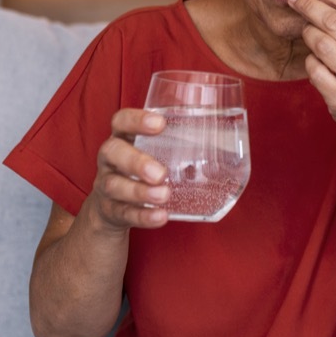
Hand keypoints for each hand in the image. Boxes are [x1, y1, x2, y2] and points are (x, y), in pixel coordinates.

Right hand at [85, 109, 170, 233]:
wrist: (112, 207)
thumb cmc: (142, 169)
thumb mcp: (153, 151)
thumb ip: (177, 142)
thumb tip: (228, 134)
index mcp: (122, 138)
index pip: (121, 120)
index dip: (136, 120)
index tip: (160, 123)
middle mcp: (110, 159)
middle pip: (112, 152)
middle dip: (136, 162)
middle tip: (160, 173)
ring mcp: (106, 185)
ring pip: (115, 186)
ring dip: (140, 192)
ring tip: (164, 195)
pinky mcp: (110, 210)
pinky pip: (123, 213)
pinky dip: (142, 216)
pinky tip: (160, 216)